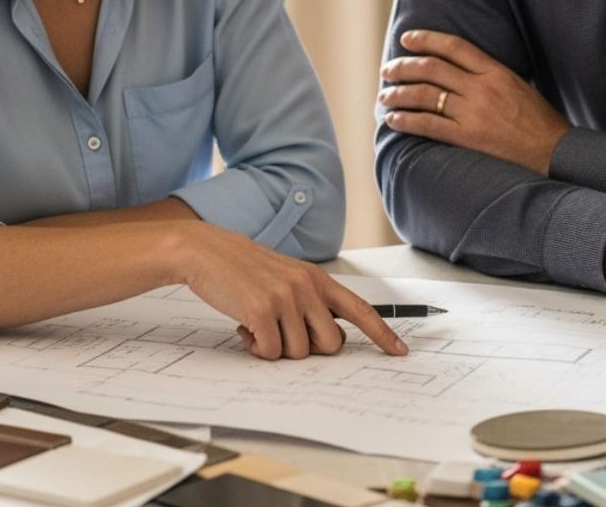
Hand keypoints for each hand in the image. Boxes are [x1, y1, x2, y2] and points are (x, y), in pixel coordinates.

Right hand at [178, 224, 407, 359]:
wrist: (206, 252)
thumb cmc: (244, 270)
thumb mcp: (286, 277)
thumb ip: (310, 302)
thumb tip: (330, 339)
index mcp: (317, 278)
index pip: (360, 309)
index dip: (383, 333)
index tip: (400, 351)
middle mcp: (307, 287)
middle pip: (331, 344)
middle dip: (309, 350)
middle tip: (284, 334)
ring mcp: (285, 299)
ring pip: (299, 353)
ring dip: (277, 349)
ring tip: (258, 326)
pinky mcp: (261, 311)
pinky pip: (270, 353)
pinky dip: (256, 349)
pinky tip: (244, 327)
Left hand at [379, 29, 569, 173]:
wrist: (553, 151)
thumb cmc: (539, 120)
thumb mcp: (518, 85)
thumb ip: (490, 75)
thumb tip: (462, 70)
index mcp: (495, 71)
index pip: (454, 46)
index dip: (426, 39)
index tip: (406, 40)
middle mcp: (481, 88)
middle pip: (432, 68)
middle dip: (403, 67)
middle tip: (387, 70)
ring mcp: (474, 113)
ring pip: (425, 95)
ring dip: (399, 94)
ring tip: (384, 95)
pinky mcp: (468, 137)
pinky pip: (429, 125)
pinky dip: (407, 120)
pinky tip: (394, 119)